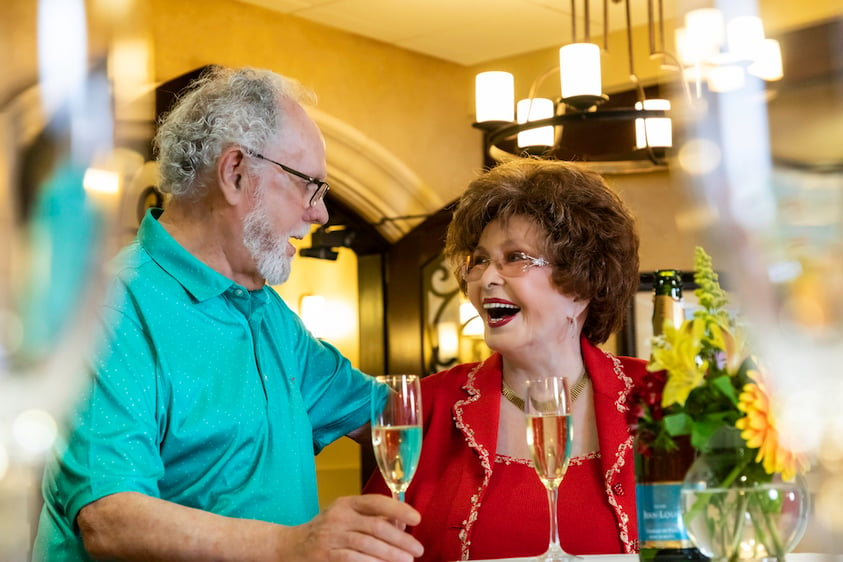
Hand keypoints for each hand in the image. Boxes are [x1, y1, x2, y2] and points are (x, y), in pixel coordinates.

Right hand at [285, 494, 422, 560]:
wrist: (290, 546)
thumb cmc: (327, 530)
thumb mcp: (346, 517)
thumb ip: (372, 518)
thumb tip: (402, 525)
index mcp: (347, 503)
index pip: (376, 502)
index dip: (398, 509)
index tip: (416, 518)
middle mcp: (339, 517)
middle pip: (376, 526)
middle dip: (400, 540)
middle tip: (417, 549)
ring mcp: (331, 537)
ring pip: (367, 545)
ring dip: (390, 555)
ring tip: (406, 560)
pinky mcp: (326, 556)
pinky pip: (353, 560)